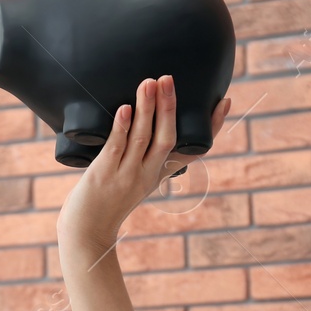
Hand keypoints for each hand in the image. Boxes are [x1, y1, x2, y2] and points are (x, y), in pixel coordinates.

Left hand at [57, 74, 231, 251]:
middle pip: (168, 138)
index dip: (211, 128)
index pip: (192, 151)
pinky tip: (124, 109)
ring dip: (147, 109)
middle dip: (170, 107)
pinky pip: (116, 148)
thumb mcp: (130, 180)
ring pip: (143, 138)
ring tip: (149, 84)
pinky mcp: (104, 176)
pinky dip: (121, 127)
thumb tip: (134, 119)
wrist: (85, 232)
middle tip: (169, 78)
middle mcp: (147, 175)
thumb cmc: (104, 202)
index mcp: (158, 175)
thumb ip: (137, 155)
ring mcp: (126, 176)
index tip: (225, 102)